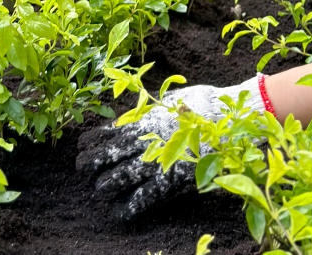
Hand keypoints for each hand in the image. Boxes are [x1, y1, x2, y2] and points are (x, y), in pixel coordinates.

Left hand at [76, 77, 264, 219]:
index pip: (103, 135)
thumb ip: (150, 110)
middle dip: (89, 166)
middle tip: (86, 170)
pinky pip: (139, 200)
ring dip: (103, 187)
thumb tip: (131, 116)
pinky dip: (126, 207)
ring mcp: (154, 164)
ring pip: (114, 181)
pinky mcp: (167, 183)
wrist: (228, 119)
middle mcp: (143, 144)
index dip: (89, 144)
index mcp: (142, 123)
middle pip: (101, 160)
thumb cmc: (202, 105)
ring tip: (101, 189)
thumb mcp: (170, 100)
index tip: (84, 148)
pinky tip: (121, 210)